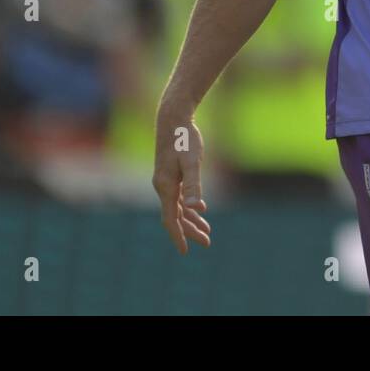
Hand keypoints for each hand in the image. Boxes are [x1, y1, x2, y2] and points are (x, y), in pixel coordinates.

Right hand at [152, 106, 212, 254]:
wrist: (173, 119)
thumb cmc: (184, 139)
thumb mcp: (192, 162)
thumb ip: (194, 185)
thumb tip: (196, 208)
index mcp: (166, 187)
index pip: (170, 219)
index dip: (178, 236)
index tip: (185, 251)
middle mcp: (162, 187)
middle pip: (175, 217)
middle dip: (190, 231)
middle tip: (207, 242)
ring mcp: (166, 182)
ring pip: (178, 208)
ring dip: (191, 221)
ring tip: (207, 232)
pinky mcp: (171, 175)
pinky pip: (179, 198)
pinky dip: (189, 208)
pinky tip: (199, 211)